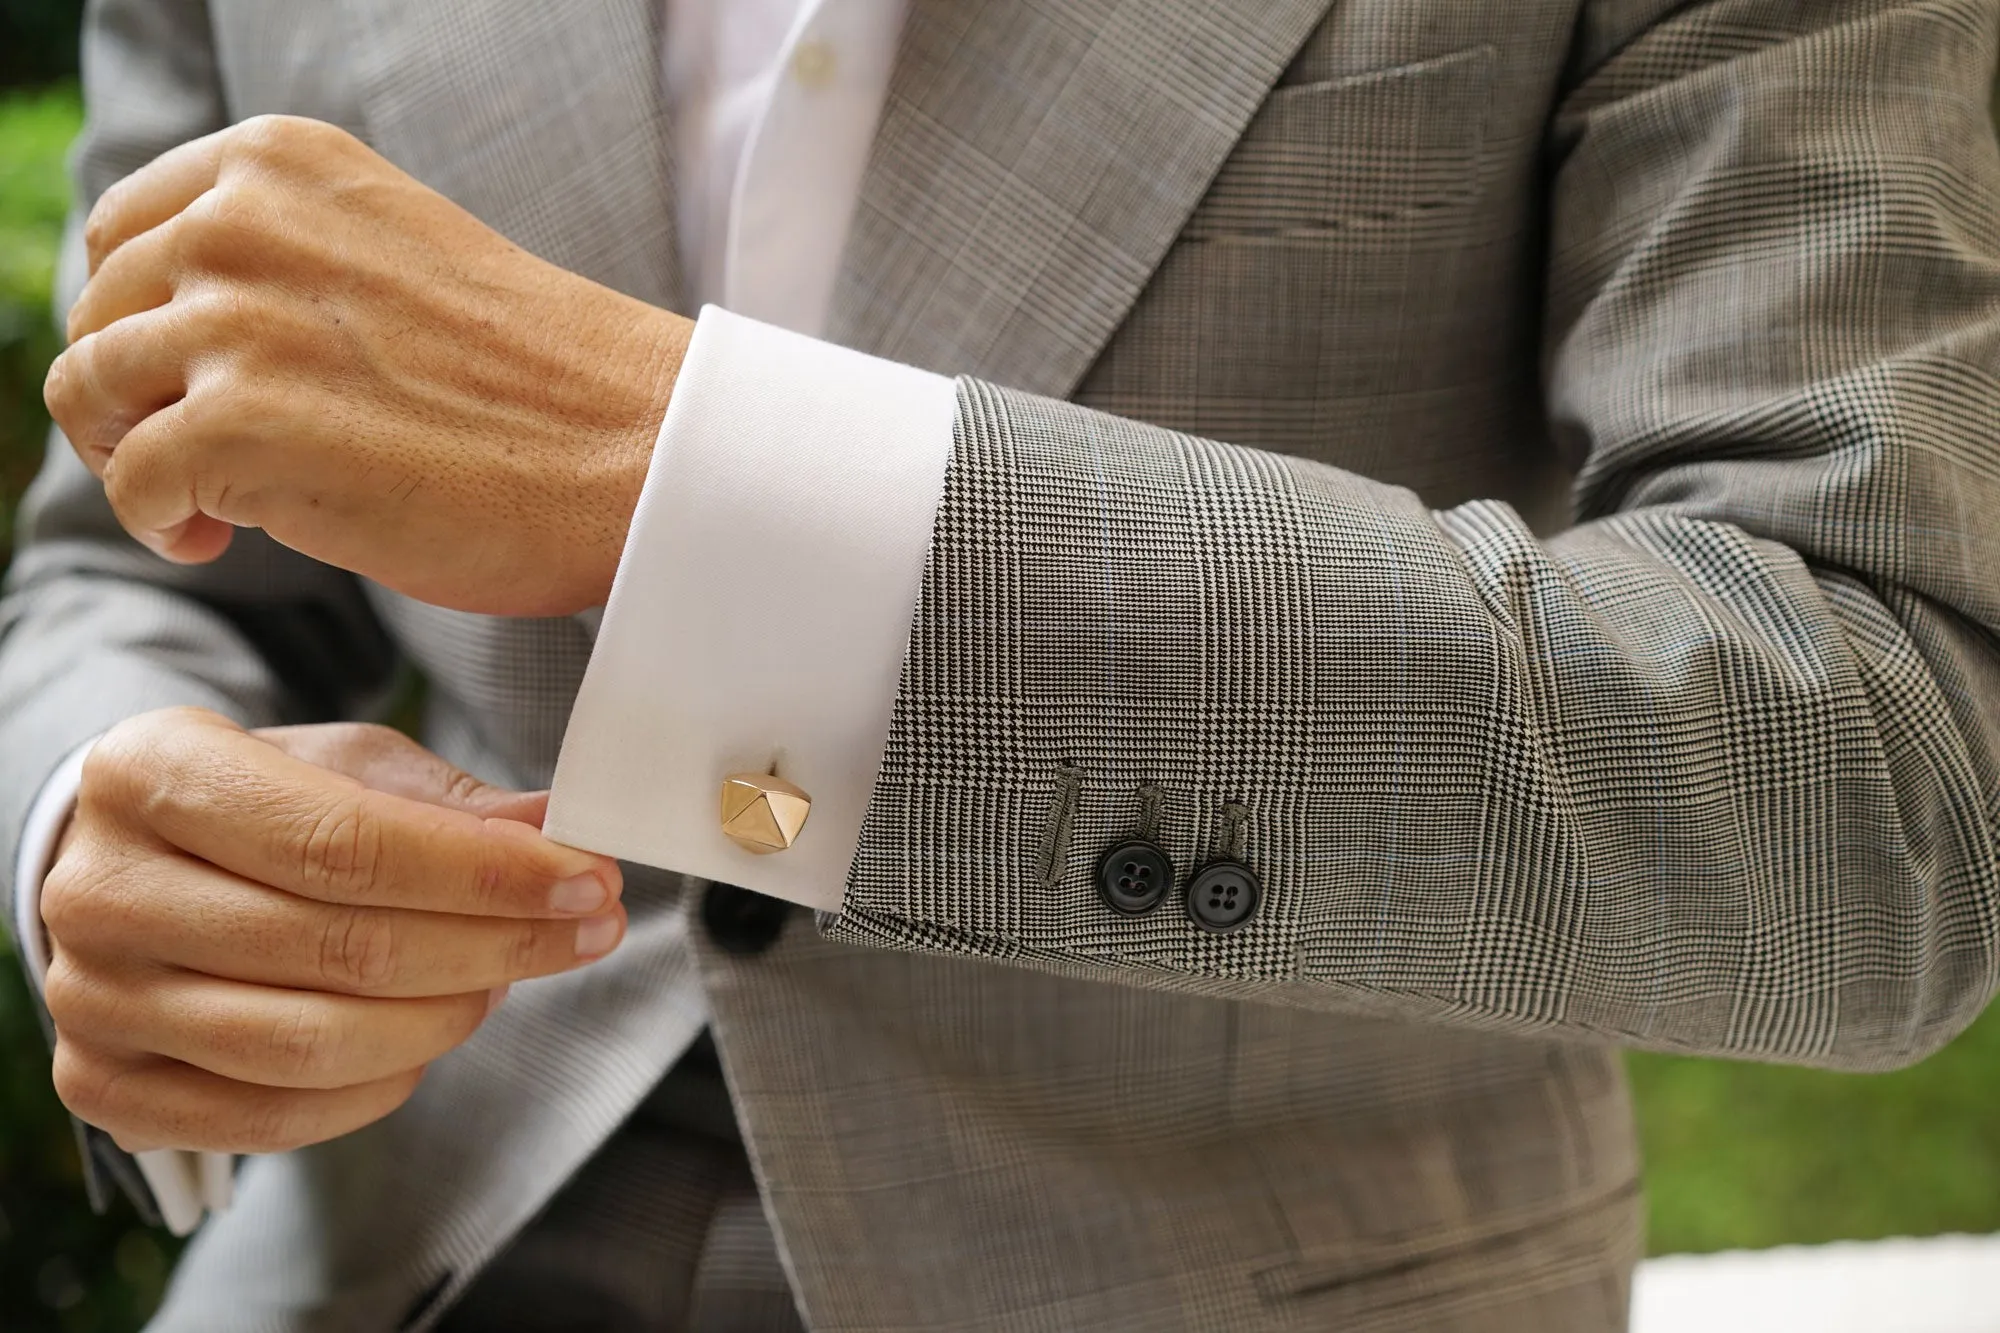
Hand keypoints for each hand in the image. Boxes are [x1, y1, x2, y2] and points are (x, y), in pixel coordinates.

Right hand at [39, 708, 625, 1154]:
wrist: (134, 868)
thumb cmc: (255, 806)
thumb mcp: (344, 767)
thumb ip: (449, 803)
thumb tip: (561, 831)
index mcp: (151, 773)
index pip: (343, 843)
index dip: (483, 872)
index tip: (589, 878)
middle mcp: (102, 890)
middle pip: (340, 947)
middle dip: (497, 942)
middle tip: (590, 927)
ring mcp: (93, 1001)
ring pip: (313, 1043)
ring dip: (450, 1016)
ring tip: (510, 976)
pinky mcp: (106, 1091)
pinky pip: (276, 1119)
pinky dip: (383, 1085)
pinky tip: (435, 1033)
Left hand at [44, 115, 692, 616]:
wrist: (640, 453)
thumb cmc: (538, 385)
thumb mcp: (391, 261)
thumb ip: (285, 263)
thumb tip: (171, 332)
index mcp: (281, 164)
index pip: (124, 233)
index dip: (142, 323)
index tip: (200, 389)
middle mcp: (242, 222)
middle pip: (97, 315)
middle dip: (136, 399)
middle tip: (212, 464)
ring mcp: (237, 321)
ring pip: (89, 392)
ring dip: (135, 460)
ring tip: (210, 507)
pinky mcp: (241, 427)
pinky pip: (129, 484)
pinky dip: (157, 524)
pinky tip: (215, 541)